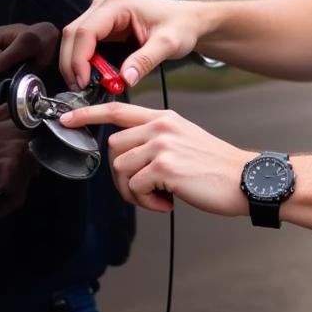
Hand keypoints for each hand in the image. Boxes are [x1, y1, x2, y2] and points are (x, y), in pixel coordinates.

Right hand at [59, 0, 201, 90]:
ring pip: (75, 39)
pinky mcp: (106, 27)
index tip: (83, 81)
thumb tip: (125, 78)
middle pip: (74, 34)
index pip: (86, 32)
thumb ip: (145, 61)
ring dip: (75, 62)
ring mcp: (104, 15)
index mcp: (118, 6)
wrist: (190, 21)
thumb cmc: (181, 25)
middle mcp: (106, 7)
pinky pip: (85, 43)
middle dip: (72, 63)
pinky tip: (91, 75)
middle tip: (80, 87)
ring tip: (85, 84)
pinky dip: (83, 60)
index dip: (79, 59)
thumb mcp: (168, 44)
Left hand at [59, 102, 247, 216]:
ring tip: (161, 195)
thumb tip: (129, 158)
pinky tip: (167, 201)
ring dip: (135, 192)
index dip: (88, 114)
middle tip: (147, 189)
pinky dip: (147, 201)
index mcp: (165, 119)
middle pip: (113, 148)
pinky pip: (134, 187)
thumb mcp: (185, 140)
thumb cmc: (217, 167)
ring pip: (120, 170)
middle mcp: (161, 127)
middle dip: (122, 176)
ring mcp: (162, 145)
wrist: (245, 179)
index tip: (67, 118)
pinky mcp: (164, 166)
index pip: (118, 109)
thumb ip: (157, 140)